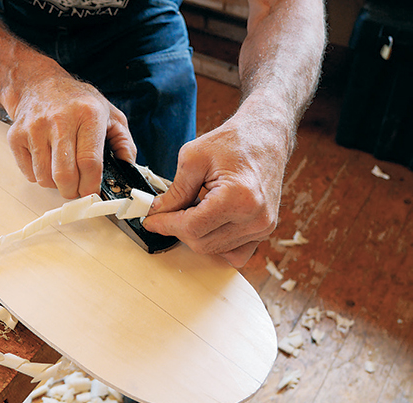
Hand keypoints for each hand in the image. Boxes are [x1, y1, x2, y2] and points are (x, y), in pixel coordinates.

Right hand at [5, 66, 135, 198]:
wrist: (38, 83)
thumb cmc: (77, 102)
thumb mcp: (110, 114)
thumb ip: (124, 143)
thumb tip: (128, 169)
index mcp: (88, 114)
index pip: (90, 163)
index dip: (92, 185)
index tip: (93, 192)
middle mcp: (60, 120)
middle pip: (65, 175)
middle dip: (74, 192)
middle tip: (78, 189)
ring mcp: (35, 128)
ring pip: (45, 178)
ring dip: (56, 185)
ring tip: (63, 172)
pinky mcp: (16, 136)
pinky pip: (29, 174)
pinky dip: (40, 176)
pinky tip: (47, 161)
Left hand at [142, 114, 287, 266]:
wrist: (265, 136)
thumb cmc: (233, 141)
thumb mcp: (193, 158)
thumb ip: (175, 191)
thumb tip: (158, 212)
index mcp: (239, 198)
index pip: (192, 227)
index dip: (165, 225)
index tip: (150, 221)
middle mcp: (256, 218)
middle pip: (202, 243)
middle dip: (178, 230)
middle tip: (167, 213)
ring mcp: (263, 227)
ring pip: (215, 250)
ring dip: (196, 235)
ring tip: (192, 209)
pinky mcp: (265, 230)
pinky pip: (235, 253)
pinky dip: (217, 244)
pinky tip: (209, 224)